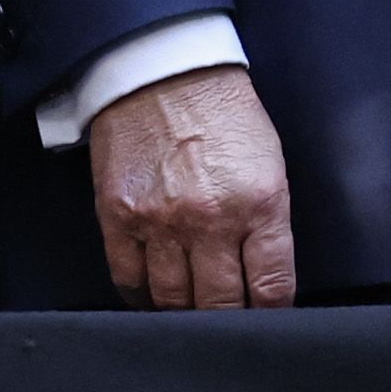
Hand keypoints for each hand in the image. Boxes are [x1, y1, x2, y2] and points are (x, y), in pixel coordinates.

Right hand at [87, 65, 297, 310]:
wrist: (164, 71)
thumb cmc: (222, 114)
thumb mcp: (270, 164)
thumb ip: (268, 223)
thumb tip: (263, 277)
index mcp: (259, 204)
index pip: (271, 288)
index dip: (272, 314)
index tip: (267, 319)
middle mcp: (210, 219)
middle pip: (221, 305)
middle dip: (228, 320)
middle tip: (227, 319)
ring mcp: (160, 221)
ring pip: (173, 300)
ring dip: (184, 311)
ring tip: (190, 308)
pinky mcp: (118, 216)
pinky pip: (128, 279)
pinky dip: (141, 296)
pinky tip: (152, 295)